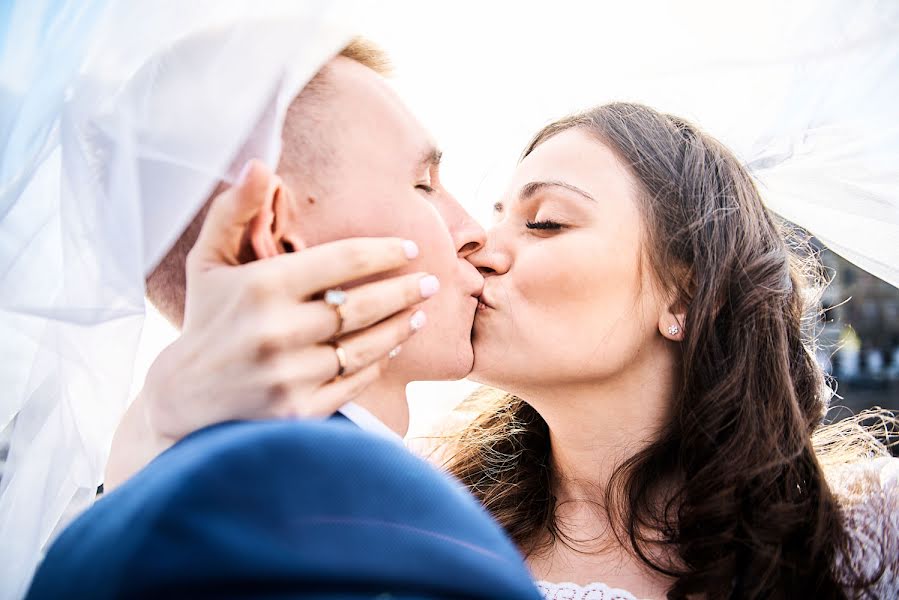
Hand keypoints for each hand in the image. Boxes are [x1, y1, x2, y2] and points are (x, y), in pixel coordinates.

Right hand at [105, 160, 433, 487]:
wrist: (183, 398)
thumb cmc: (206, 319)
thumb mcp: (208, 260)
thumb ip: (235, 210)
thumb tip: (259, 164)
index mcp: (261, 287)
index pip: (342, 261)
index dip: (383, 251)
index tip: (409, 249)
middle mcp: (277, 331)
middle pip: (363, 305)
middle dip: (405, 290)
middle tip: (431, 281)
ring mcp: (289, 375)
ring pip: (365, 346)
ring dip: (400, 327)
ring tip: (418, 312)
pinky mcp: (299, 411)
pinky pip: (355, 382)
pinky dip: (378, 364)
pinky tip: (392, 348)